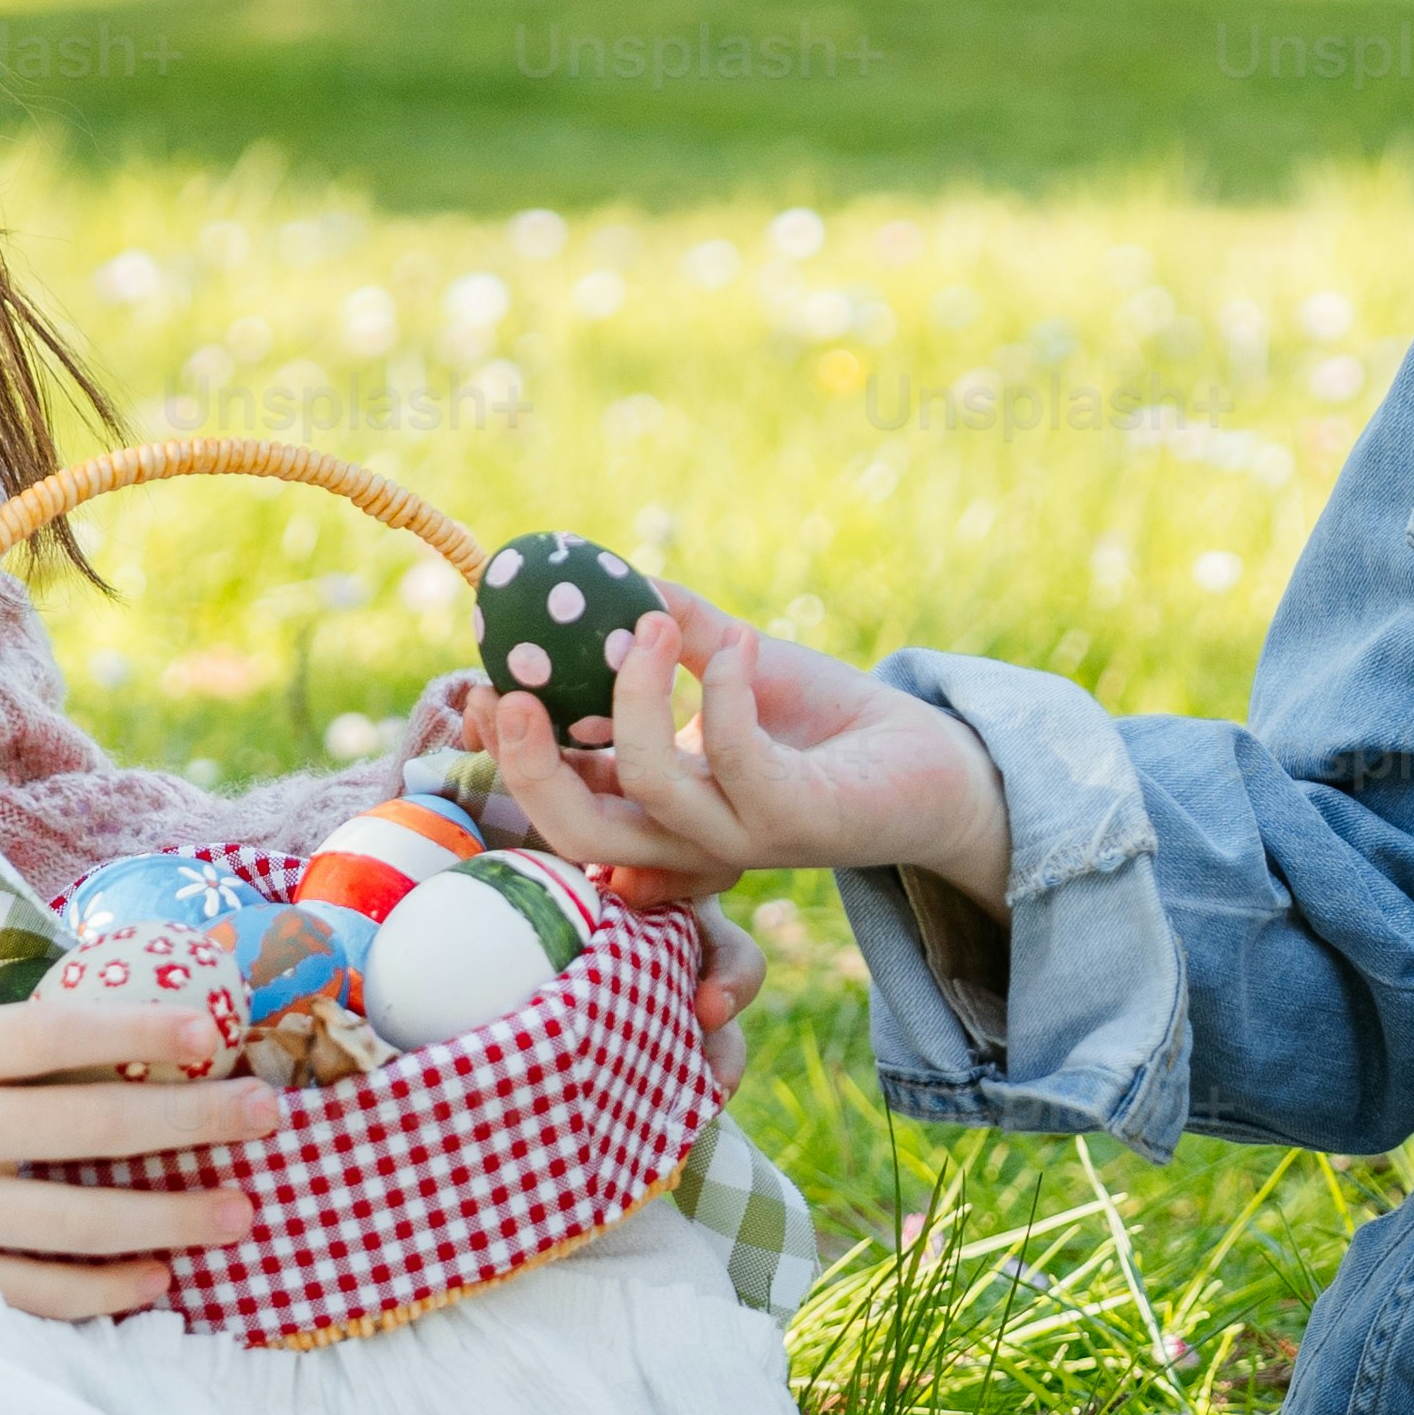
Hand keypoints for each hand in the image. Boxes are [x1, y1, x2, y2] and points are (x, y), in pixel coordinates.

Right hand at [0, 999, 277, 1316]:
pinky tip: (160, 1279)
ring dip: (172, 1219)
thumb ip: (20, 1049)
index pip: (54, 1036)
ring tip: (240, 1211)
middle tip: (268, 1116)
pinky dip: (106, 1290)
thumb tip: (149, 1032)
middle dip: (192, 1123)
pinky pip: (38, 1295)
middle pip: (88, 1129)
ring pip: (78, 1225)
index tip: (212, 1034)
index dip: (137, 1032)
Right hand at [482, 591, 1007, 903]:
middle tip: (508, 691)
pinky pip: (734, 759)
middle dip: (528, 766)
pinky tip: (736, 644)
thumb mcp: (734, 665)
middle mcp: (688, 838)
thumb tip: (613, 575)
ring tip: (653, 626)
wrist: (932, 764)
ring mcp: (740, 838)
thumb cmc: (828, 721)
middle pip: (577, 831)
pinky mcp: (794, 821)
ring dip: (633, 699)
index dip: (510, 752)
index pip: (562, 798)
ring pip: (646, 791)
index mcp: (659, 810)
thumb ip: (674, 630)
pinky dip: (722, 691)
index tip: (480, 685)